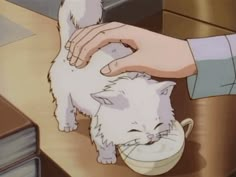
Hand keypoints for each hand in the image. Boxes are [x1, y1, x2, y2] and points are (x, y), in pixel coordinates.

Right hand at [65, 22, 196, 77]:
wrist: (185, 57)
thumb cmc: (167, 58)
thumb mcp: (143, 62)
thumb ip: (121, 64)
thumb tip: (103, 70)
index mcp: (126, 32)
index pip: (99, 36)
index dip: (85, 48)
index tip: (77, 61)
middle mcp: (124, 29)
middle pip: (96, 31)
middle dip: (80, 43)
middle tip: (69, 56)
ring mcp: (127, 34)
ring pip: (100, 32)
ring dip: (85, 40)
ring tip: (72, 49)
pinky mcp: (130, 41)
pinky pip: (107, 38)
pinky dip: (95, 42)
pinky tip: (90, 47)